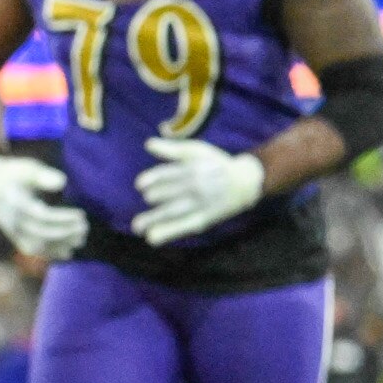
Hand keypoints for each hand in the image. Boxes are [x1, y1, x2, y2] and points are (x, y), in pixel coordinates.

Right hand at [0, 154, 88, 261]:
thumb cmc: (16, 174)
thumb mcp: (28, 168)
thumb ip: (43, 175)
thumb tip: (62, 182)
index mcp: (12, 202)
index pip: (40, 215)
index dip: (62, 218)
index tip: (81, 215)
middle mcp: (9, 220)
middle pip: (39, 232)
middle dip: (64, 232)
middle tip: (85, 227)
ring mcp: (10, 231)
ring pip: (36, 245)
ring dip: (59, 245)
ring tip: (81, 239)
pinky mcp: (14, 238)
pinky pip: (32, 250)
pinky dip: (50, 253)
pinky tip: (68, 252)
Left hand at [132, 136, 265, 244]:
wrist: (245, 182)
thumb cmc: (215, 163)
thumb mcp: (196, 151)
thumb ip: (171, 149)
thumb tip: (148, 143)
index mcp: (193, 168)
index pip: (170, 173)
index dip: (154, 179)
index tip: (139, 185)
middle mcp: (197, 187)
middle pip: (172, 193)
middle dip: (156, 197)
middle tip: (147, 198)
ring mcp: (200, 204)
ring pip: (175, 212)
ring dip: (155, 219)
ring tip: (137, 227)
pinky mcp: (204, 219)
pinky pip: (183, 226)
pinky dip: (168, 232)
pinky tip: (152, 238)